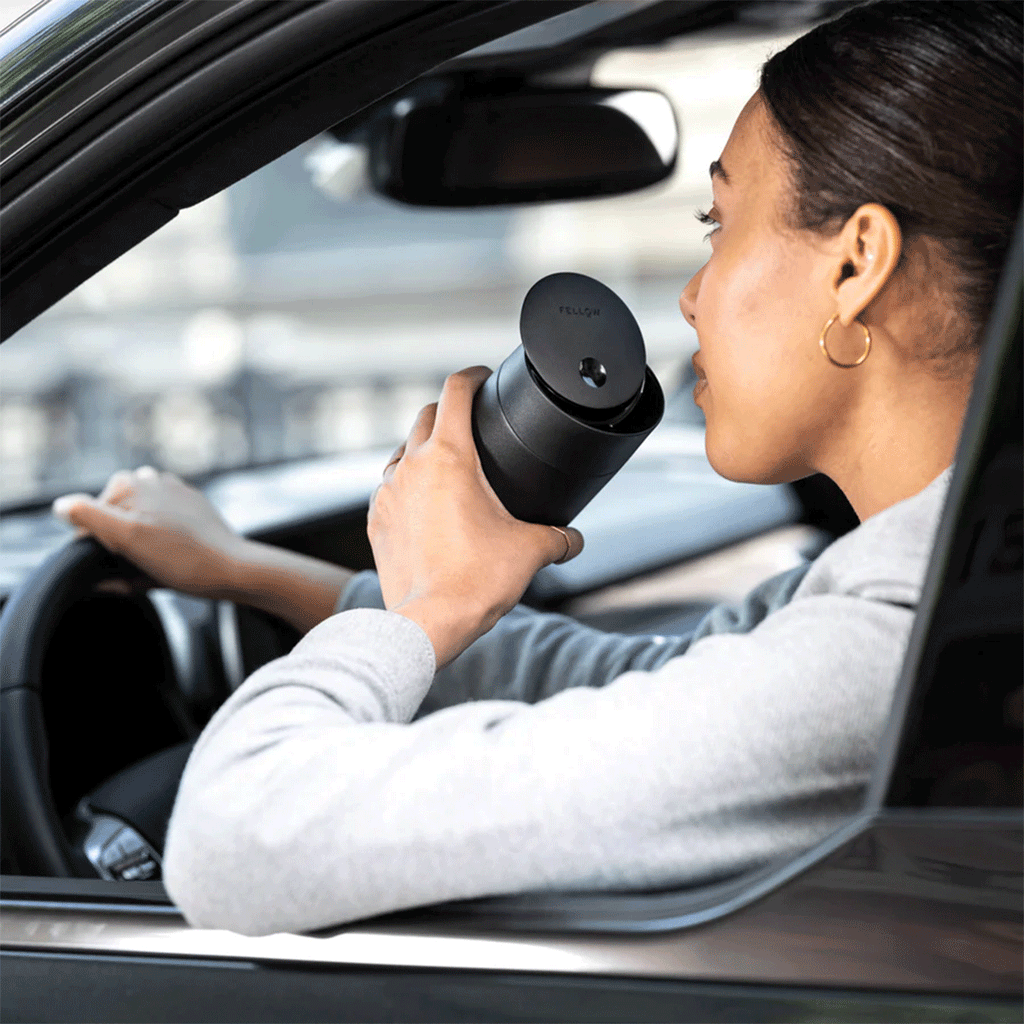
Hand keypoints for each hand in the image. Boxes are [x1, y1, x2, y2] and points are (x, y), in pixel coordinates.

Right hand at [52, 466, 246, 598]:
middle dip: (121, 543)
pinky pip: (161, 527)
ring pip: (137, 525)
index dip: (100, 544)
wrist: (234, 569)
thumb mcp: (128, 537)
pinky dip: (161, 543)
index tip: (122, 556)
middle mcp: (151, 480)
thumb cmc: (183, 558)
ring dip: (141, 544)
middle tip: (144, 560)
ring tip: (162, 557)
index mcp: (130, 483)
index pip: (89, 518)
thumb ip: (89, 516)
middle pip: (114, 520)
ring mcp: (173, 493)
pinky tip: (177, 555)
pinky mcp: (192, 507)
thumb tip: (61, 506)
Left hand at [368, 367, 583, 666]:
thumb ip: (559, 538)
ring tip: (446, 465)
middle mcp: (412, 466)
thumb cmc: (475, 581)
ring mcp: (387, 492)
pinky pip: (389, 488)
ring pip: (402, 452)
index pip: (455, 392)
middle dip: (448, 411)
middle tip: (470, 422)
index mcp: (450, 457)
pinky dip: (406, 486)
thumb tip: (573, 540)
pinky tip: (424, 505)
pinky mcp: (376, 520)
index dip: (473, 376)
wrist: (429, 623)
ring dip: (423, 449)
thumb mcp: (530, 551)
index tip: (483, 378)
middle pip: (425, 415)